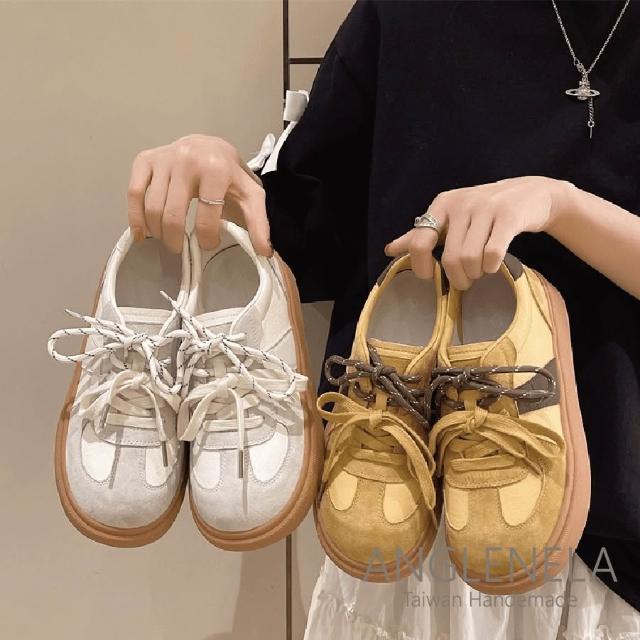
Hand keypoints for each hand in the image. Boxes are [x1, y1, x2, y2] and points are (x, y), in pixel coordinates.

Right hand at [127, 134, 269, 254]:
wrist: (210, 146)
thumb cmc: (230, 175)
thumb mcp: (250, 196)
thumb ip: (258, 223)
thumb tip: (265, 252)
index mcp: (215, 169)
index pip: (206, 216)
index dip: (207, 238)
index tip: (209, 245)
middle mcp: (187, 159)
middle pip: (172, 214)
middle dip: (174, 240)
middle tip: (179, 249)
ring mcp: (164, 158)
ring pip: (152, 206)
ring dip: (157, 232)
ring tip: (166, 240)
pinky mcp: (146, 159)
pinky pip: (134, 192)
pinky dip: (135, 217)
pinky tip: (142, 233)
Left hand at [385, 176, 572, 288]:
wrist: (531, 194)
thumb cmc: (484, 212)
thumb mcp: (450, 219)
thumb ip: (421, 235)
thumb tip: (389, 250)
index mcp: (442, 203)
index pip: (419, 242)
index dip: (422, 266)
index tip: (431, 276)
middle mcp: (462, 203)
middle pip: (450, 258)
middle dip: (458, 277)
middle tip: (465, 281)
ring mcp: (486, 208)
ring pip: (470, 258)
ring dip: (476, 273)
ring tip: (481, 271)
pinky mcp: (509, 216)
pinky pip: (493, 253)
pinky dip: (492, 266)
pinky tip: (494, 265)